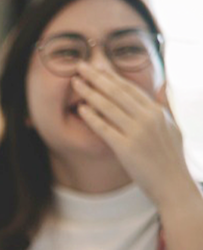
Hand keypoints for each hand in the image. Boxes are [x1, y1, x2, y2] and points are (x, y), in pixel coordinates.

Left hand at [72, 61, 192, 206]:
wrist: (172, 184)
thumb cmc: (170, 157)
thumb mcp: (172, 126)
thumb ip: (165, 104)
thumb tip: (164, 83)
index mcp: (157, 111)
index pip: (130, 88)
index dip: (111, 76)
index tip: (96, 66)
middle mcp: (148, 118)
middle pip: (117, 92)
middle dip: (97, 77)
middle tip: (80, 65)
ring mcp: (137, 133)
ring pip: (109, 107)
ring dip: (90, 93)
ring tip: (75, 83)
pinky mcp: (127, 149)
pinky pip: (106, 129)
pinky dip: (93, 117)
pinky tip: (81, 109)